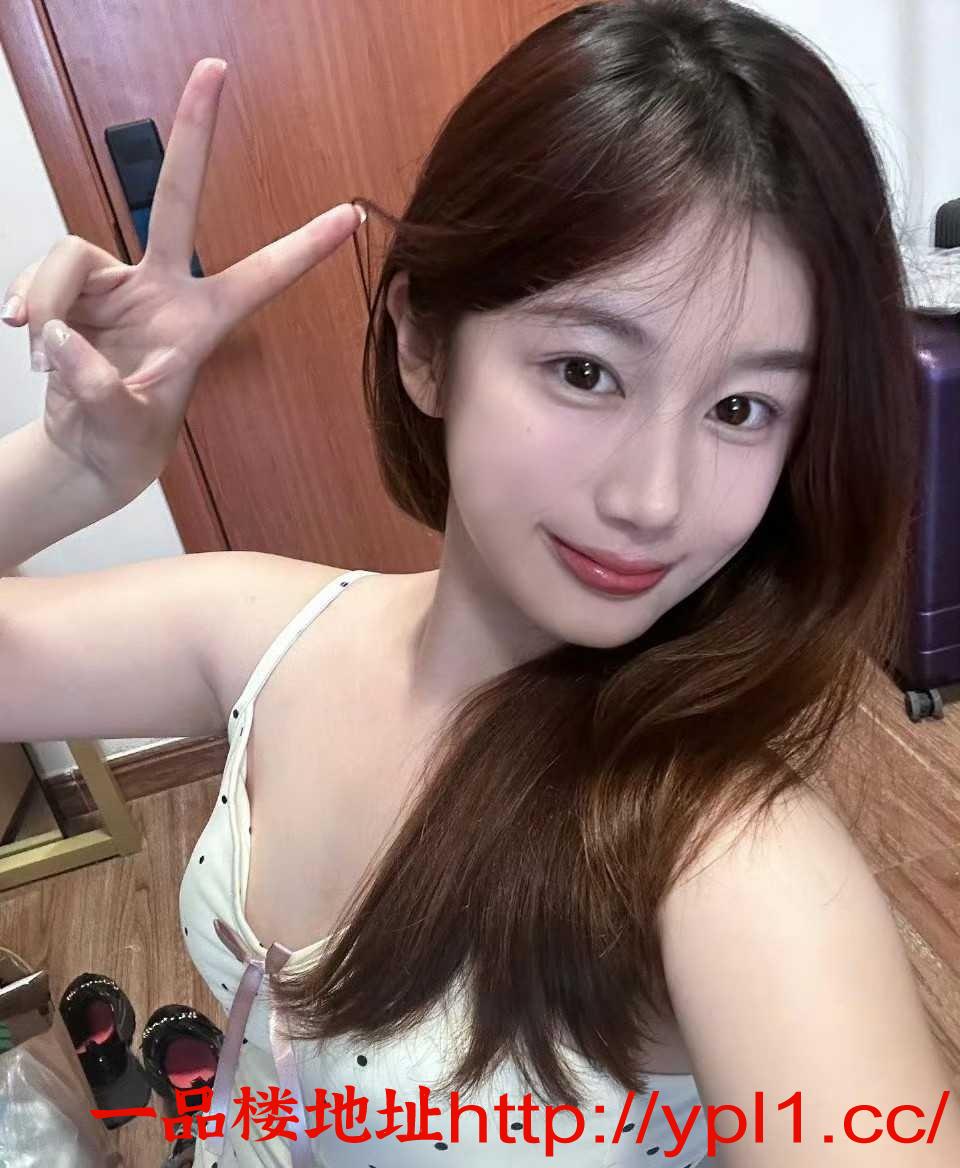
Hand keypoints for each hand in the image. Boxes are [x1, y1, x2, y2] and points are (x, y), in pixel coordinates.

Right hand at [0, 57, 364, 502]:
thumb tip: (58, 334)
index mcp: (203, 321)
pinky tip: (20, 331)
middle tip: (213, 70)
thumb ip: (97, 384)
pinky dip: (28, 300)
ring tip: (39, 347)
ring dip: (47, 297)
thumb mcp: (124, 424)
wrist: (87, 447)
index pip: (262, 275)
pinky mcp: (74, 288)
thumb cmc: (126, 438)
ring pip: (72, 254)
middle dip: (194, 136)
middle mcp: (163, 288)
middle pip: (176, 200)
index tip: (352, 215)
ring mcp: (117, 282)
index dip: (304, 246)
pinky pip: (43, 274)